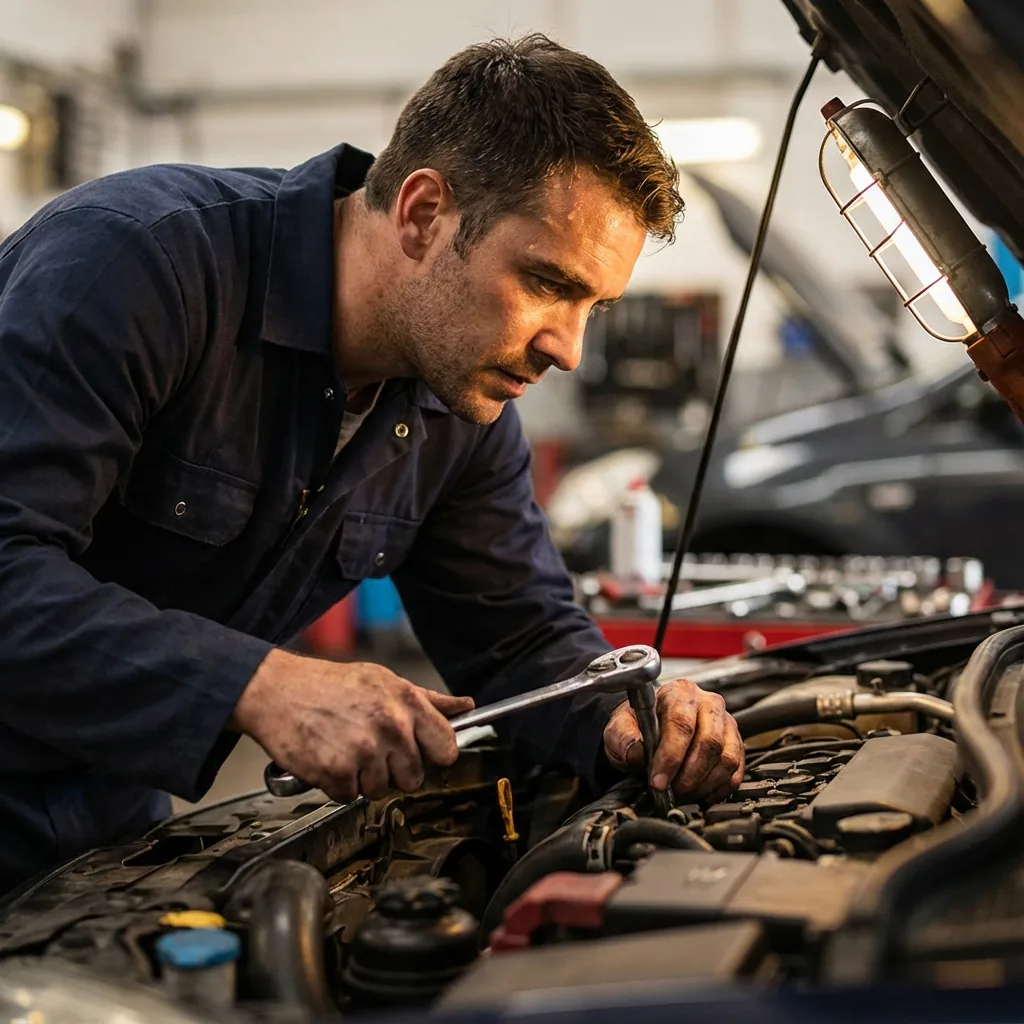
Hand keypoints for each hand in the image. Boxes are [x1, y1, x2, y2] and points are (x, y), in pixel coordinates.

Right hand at [232, 649, 473, 802]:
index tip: (420, 752)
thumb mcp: (383, 680)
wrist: (276, 691)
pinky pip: (350, 797)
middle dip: (394, 769)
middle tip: (370, 748)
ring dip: (364, 779)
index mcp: (406, 703)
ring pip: (382, 790)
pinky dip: (338, 785)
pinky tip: (329, 759)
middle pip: (414, 776)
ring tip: (345, 749)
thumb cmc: (329, 684)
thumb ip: (428, 700)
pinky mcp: (338, 773)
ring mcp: (365, 752)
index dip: (433, 754)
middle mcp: (390, 727)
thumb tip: (465, 706)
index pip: (446, 747)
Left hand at [603, 679, 743, 802]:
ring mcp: (726, 724)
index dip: (671, 757)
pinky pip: (736, 771)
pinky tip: (700, 794)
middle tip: (672, 792)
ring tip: (683, 794)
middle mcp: (708, 703)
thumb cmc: (638, 726)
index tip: (658, 782)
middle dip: (689, 775)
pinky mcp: (735, 745)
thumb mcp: (619, 728)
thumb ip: (624, 738)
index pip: (681, 724)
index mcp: (679, 692)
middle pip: (710, 742)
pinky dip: (719, 789)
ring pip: (726, 758)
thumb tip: (638, 753)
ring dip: (704, 784)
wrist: (650, 730)